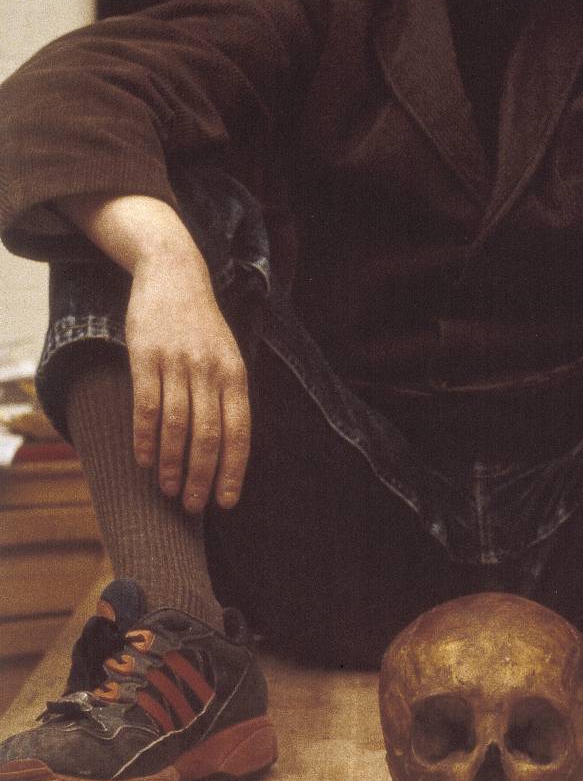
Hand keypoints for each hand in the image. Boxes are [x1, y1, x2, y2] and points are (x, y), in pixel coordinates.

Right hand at [59, 192, 250, 512]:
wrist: (173, 274)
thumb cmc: (201, 325)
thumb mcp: (227, 355)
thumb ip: (229, 396)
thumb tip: (228, 446)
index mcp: (236, 374)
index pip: (240, 431)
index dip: (233, 470)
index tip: (226, 501)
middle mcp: (211, 371)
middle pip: (209, 435)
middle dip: (202, 476)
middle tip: (193, 506)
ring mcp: (178, 364)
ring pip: (177, 426)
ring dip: (173, 464)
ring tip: (169, 490)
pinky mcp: (147, 357)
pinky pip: (147, 406)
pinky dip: (145, 438)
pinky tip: (144, 461)